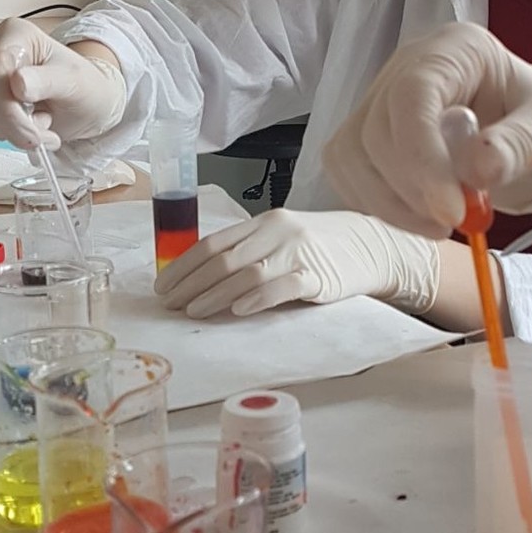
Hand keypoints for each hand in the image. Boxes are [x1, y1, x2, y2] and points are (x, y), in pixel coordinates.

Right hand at [0, 19, 125, 149]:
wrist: (85, 102)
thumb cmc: (83, 86)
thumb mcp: (75, 82)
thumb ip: (47, 81)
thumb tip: (18, 82)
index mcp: (16, 34)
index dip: (7, 110)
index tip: (32, 133)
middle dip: (13, 124)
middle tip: (46, 129)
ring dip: (8, 130)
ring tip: (39, 120)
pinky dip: (0, 132)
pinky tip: (23, 125)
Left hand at [153, 207, 439, 317]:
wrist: (370, 246)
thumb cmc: (318, 247)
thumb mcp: (280, 240)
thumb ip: (248, 252)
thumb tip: (200, 278)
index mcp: (262, 222)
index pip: (212, 242)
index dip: (183, 266)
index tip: (162, 286)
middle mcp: (277, 231)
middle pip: (224, 258)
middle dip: (191, 283)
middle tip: (169, 304)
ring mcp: (298, 252)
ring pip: (247, 272)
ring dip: (215, 294)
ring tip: (193, 311)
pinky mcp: (318, 275)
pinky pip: (283, 286)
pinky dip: (257, 298)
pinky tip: (238, 310)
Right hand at [324, 23, 531, 238]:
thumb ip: (520, 145)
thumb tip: (479, 168)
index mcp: (456, 49)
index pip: (412, 95)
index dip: (422, 157)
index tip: (450, 210)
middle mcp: (407, 67)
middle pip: (377, 129)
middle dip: (412, 189)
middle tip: (456, 221)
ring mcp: (381, 99)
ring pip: (351, 154)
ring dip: (390, 203)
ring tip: (441, 224)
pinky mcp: (366, 135)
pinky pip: (348, 173)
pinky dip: (377, 204)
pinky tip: (417, 217)